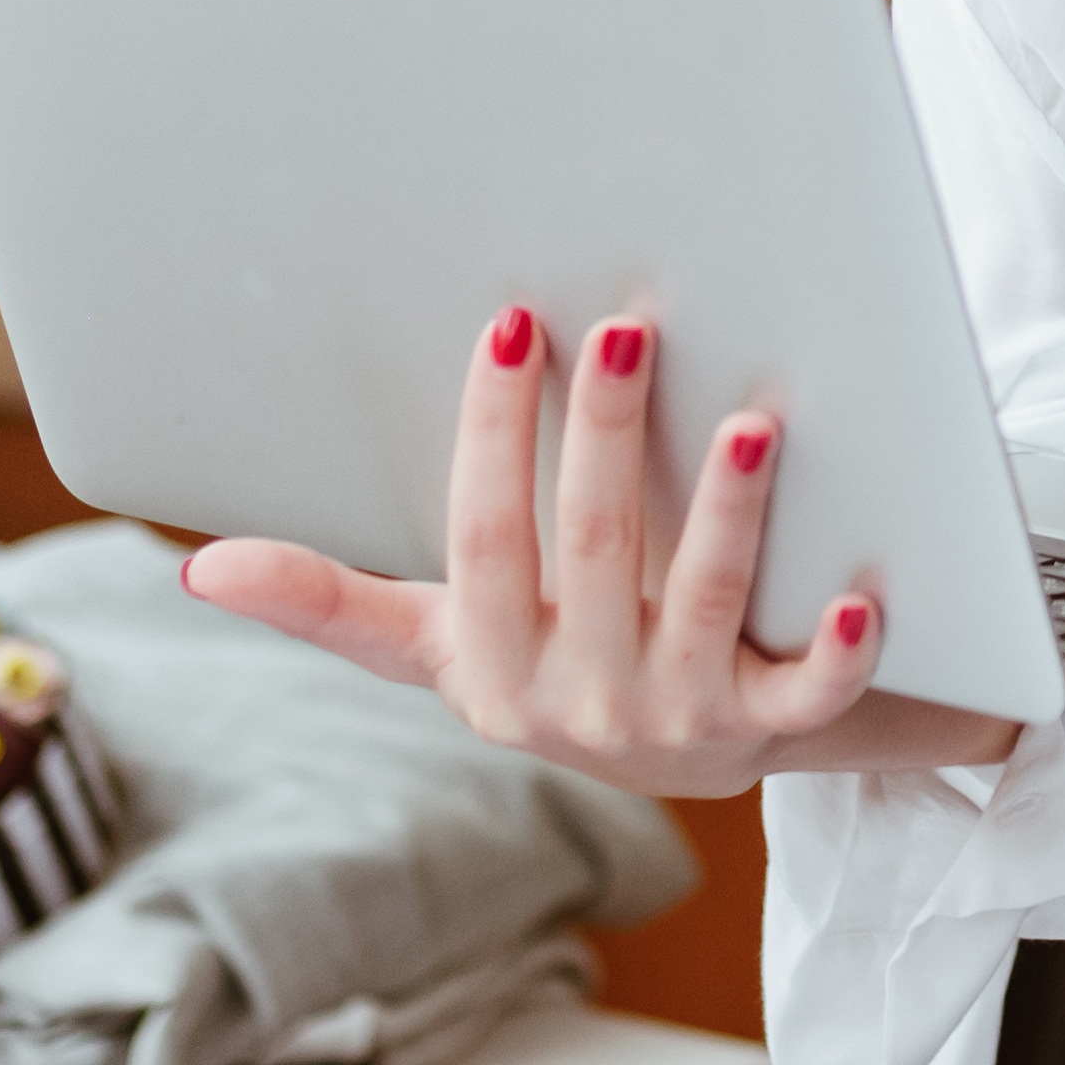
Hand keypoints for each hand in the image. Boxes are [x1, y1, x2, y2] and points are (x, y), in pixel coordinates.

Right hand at [186, 306, 894, 796]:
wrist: (702, 742)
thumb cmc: (553, 656)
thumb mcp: (440, 644)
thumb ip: (335, 604)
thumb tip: (198, 565)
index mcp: (493, 670)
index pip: (485, 543)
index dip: (495, 436)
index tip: (511, 321)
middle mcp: (585, 703)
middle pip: (597, 553)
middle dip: (609, 438)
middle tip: (629, 327)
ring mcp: (684, 721)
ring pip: (708, 604)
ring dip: (730, 512)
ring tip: (756, 419)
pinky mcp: (777, 732)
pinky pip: (815, 696)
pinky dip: (843, 647)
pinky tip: (866, 589)